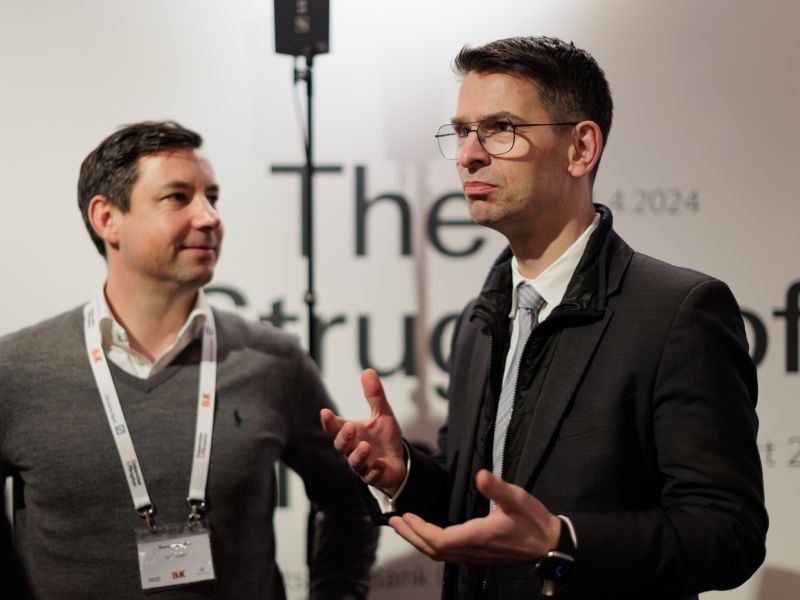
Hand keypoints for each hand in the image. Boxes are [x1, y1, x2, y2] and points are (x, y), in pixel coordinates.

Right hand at [320, 369, 406, 493]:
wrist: (398, 461)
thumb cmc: (384, 438)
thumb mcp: (383, 414)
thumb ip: (374, 396)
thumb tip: (368, 371)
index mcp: (352, 434)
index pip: (335, 427)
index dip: (329, 422)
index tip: (325, 412)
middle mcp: (353, 450)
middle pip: (341, 446)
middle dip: (344, 438)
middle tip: (349, 428)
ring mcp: (363, 465)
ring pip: (354, 463)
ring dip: (358, 455)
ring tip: (365, 446)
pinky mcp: (375, 476)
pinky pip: (372, 476)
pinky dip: (375, 470)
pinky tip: (380, 463)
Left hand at [388, 469, 560, 563]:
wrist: (549, 544)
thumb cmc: (534, 520)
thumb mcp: (517, 498)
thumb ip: (497, 487)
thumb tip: (481, 475)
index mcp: (477, 537)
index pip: (439, 540)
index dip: (419, 529)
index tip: (405, 516)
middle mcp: (472, 551)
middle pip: (432, 550)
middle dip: (411, 536)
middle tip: (393, 521)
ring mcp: (475, 556)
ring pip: (439, 554)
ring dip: (419, 541)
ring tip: (405, 527)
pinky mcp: (478, 556)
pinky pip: (448, 555)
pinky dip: (432, 545)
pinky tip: (428, 535)